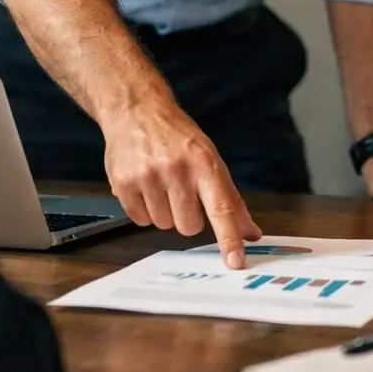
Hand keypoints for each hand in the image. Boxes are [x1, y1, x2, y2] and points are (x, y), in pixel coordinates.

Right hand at [103, 102, 261, 268]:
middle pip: (189, 226)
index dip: (229, 238)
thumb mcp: (210, 158)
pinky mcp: (123, 183)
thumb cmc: (177, 137)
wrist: (136, 110)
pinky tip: (144, 185)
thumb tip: (249, 232)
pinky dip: (144, 208)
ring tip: (161, 183)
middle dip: (188, 216)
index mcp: (204, 163)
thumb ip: (230, 199)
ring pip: (163, 224)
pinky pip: (140, 219)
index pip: (221, 208)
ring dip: (164, 211)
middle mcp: (176, 169)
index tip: (236, 261)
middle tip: (182, 192)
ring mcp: (148, 176)